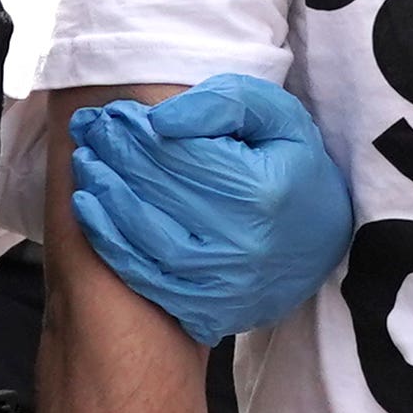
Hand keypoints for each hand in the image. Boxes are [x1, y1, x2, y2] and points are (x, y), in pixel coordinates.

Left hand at [69, 75, 352, 348]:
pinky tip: (92, 213)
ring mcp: (224, 284)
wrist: (325, 240)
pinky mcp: (210, 310)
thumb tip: (161, 120)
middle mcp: (241, 244)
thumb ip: (224, 103)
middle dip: (114, 157)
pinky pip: (148, 278)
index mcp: (261, 191)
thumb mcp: (278, 117)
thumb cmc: (296, 168)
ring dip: (104, 199)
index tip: (111, 112)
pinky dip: (112, 246)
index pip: (180, 155)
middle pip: (158, 194)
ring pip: (145, 240)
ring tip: (86, 166)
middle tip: (88, 132)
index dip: (137, 130)